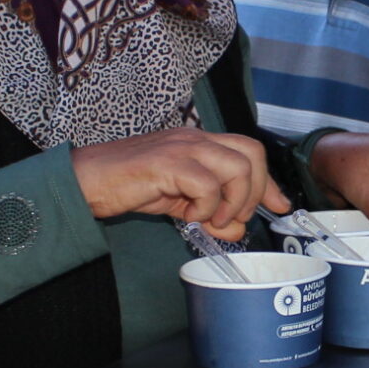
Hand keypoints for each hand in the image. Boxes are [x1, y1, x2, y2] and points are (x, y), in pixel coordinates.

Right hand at [71, 127, 288, 241]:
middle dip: (254, 193)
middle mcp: (195, 138)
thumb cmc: (129, 186)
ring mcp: (182, 147)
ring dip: (231, 201)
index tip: (280, 206)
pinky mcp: (167, 162)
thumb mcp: (179, 202)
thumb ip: (210, 212)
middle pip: (251, 154)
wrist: (88, 181)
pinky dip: (205, 207)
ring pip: (236, 168)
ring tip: (209, 219)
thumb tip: (236, 228)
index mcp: (200, 143)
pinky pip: (207, 185)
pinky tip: (187, 216)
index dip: (269, 182)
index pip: (249, 151)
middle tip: (232, 217)